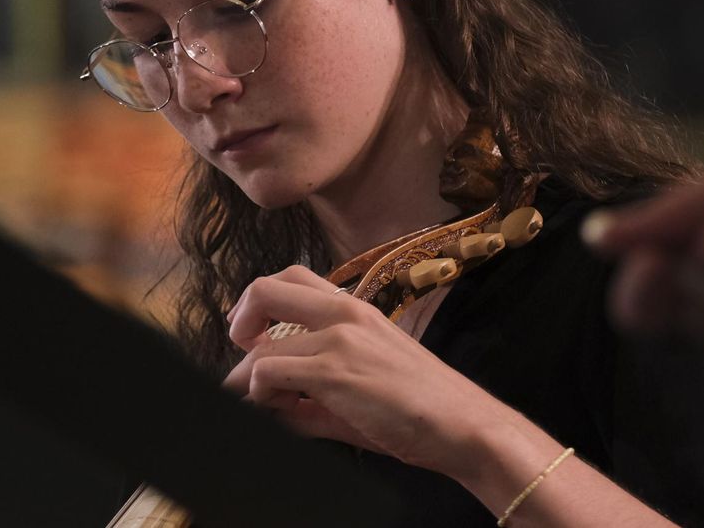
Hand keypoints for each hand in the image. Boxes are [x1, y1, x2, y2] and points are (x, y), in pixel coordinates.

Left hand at [221, 265, 506, 476]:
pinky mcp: (334, 372)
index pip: (292, 277)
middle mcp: (344, 315)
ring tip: (266, 405)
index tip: (250, 332)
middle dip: (239, 319)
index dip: (258, 301)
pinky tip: (282, 412)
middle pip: (265, 288)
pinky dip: (260, 396)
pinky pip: (268, 374)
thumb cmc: (422, 409)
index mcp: (355, 311)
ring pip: (259, 348)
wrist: (464, 426)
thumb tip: (272, 403)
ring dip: (248, 382)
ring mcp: (339, 340)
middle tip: (239, 352)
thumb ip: (313, 391)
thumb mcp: (364, 385)